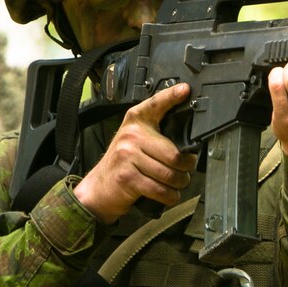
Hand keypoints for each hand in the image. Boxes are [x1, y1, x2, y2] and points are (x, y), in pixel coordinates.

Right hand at [73, 83, 197, 223]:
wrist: (98, 188)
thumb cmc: (123, 164)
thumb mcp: (135, 141)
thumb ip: (156, 134)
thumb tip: (189, 140)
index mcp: (136, 121)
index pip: (156, 104)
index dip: (172, 96)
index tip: (185, 90)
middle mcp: (132, 135)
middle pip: (175, 153)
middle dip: (187, 167)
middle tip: (186, 170)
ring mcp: (127, 156)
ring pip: (170, 174)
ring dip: (180, 183)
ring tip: (178, 183)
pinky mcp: (127, 178)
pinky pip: (160, 190)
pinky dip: (170, 196)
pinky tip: (170, 195)